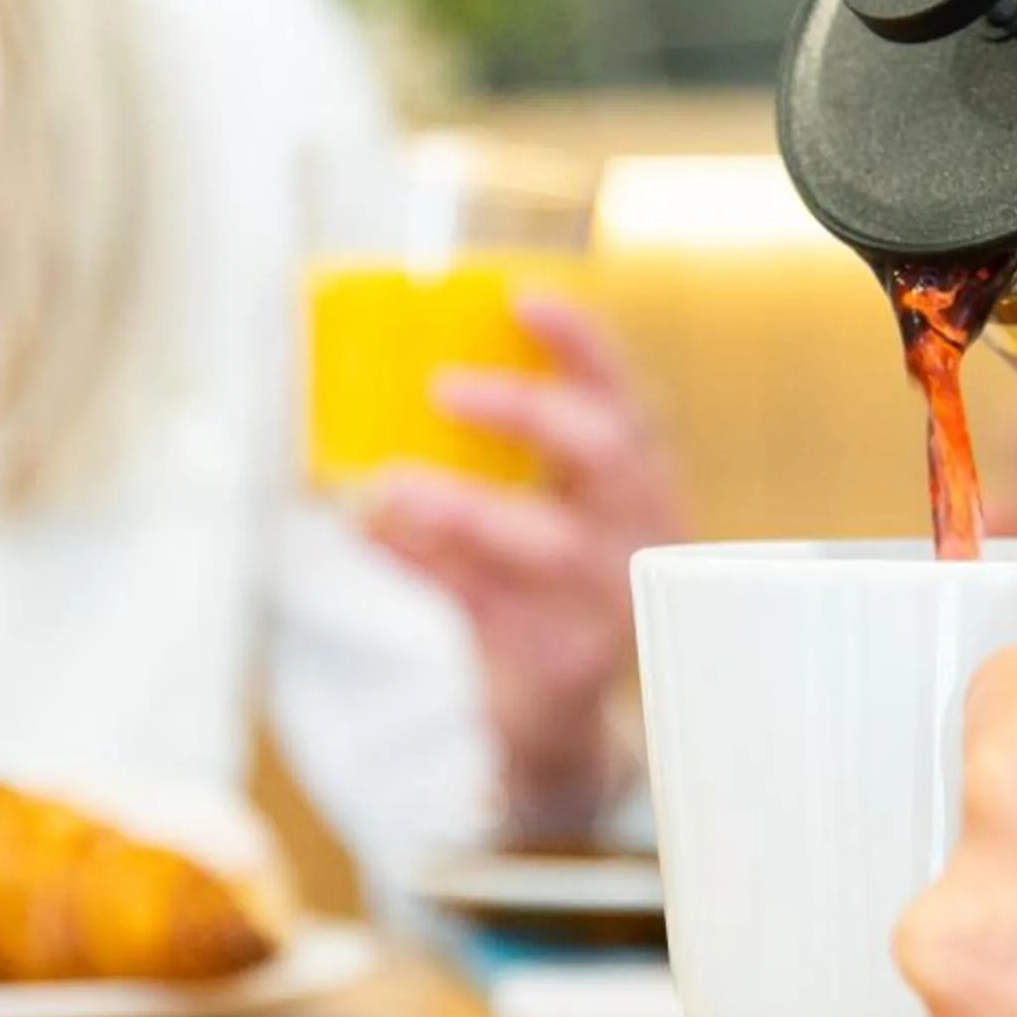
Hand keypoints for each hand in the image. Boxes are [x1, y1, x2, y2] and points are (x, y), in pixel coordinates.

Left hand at [363, 292, 683, 843]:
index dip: (584, 345)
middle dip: (526, 411)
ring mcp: (609, 601)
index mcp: (643, 481)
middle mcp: (643, 533)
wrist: (555, 715)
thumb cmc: (542, 587)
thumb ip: (498, 458)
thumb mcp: (543, 511)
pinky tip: (373, 532)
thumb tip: (393, 389)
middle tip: (441, 388)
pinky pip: (488, 603)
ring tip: (391, 482)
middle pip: (605, 452)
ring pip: (547, 540)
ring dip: (462, 503)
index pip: (628, 395)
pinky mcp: (563, 660)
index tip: (523, 301)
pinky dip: (424, 562)